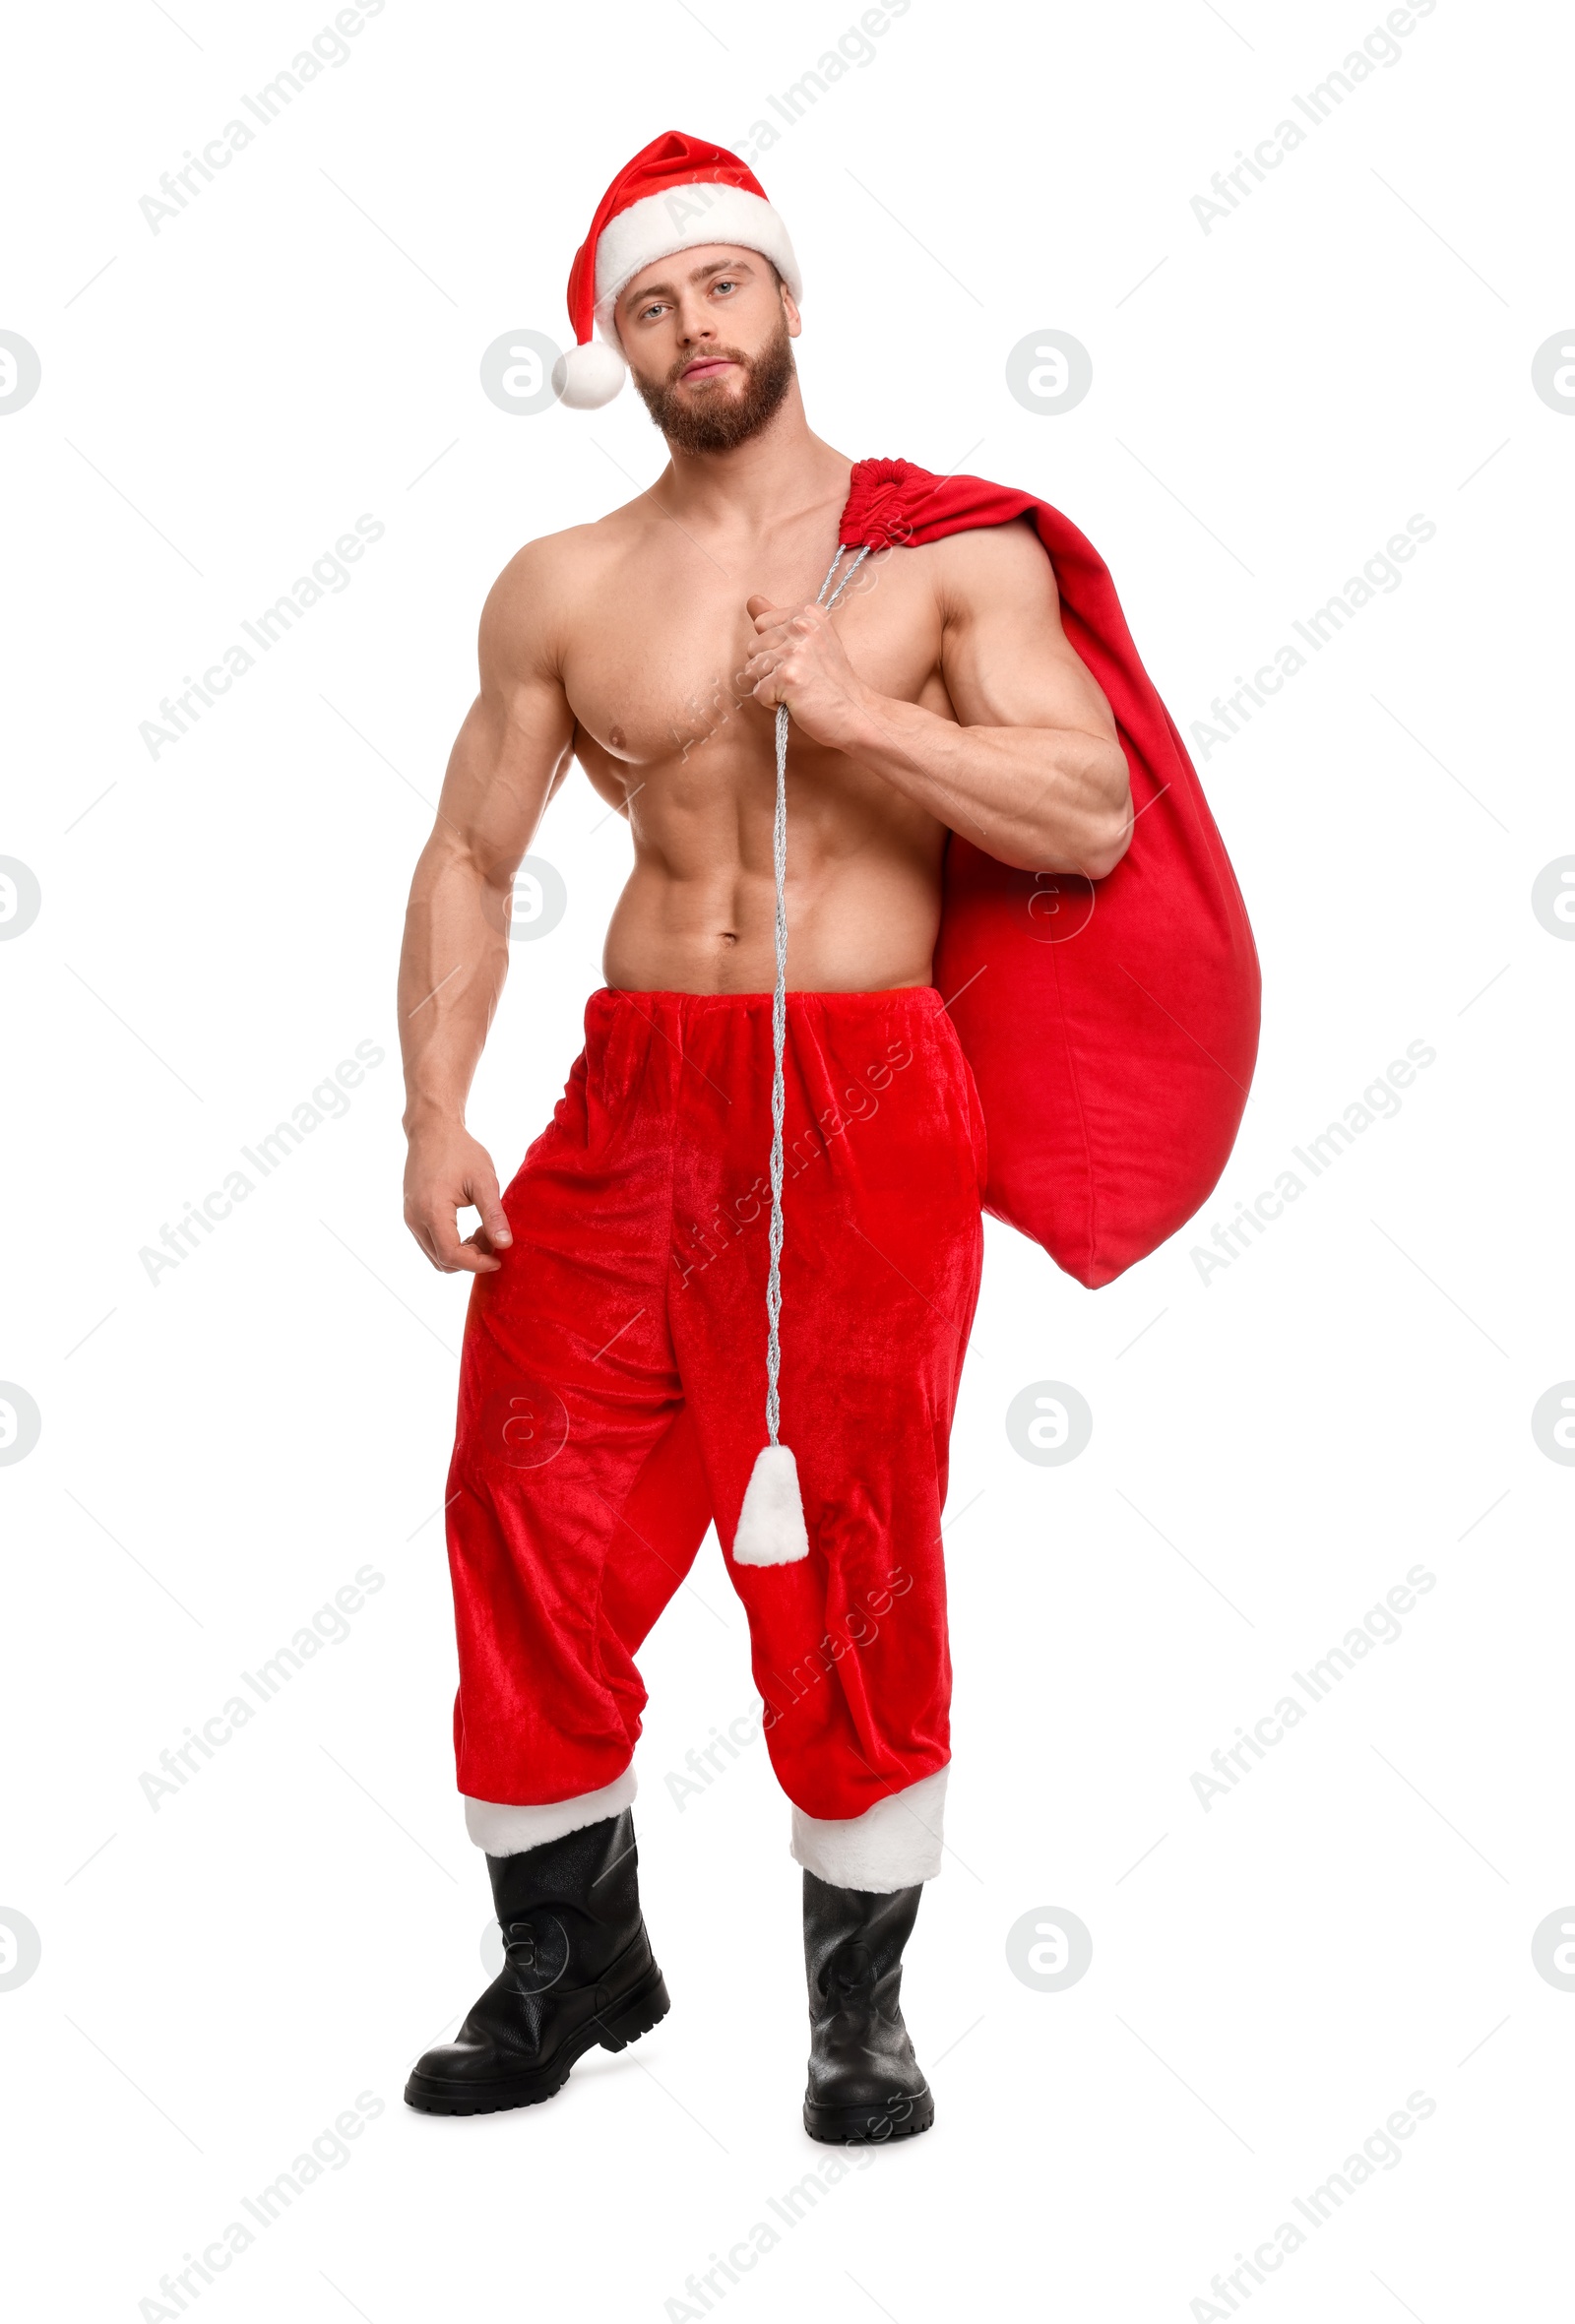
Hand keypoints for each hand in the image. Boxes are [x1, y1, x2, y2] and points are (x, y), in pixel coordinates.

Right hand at [403, 1121, 513, 1273]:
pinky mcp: (412, 1214)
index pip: (452, 1255)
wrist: (433, 1130)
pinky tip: (470, 1226)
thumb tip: (505, 1245)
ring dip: (462, 1253)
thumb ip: (493, 1215)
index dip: (477, 1264)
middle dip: (471, 1258)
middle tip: (493, 1237)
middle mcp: (415, 1219)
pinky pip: (431, 1242)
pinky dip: (452, 1244)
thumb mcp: (483, 1181)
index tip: (499, 1258)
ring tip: (483, 1229)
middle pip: (442, 1261)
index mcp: (431, 1211)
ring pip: (436, 1255)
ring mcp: (411, 1217)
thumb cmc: (460, 1151)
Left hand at [741, 595, 873, 750]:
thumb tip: (751, 600)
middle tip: (801, 677)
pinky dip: (773, 703)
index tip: (800, 659)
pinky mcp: (788, 676)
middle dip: (769, 668)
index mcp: (808, 612)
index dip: (773, 648)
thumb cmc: (831, 681)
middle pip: (753, 647)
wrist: (857, 713)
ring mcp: (795, 650)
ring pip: (752, 669)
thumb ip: (779, 621)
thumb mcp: (810, 641)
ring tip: (798, 689)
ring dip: (770, 686)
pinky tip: (797, 701)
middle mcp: (802, 625)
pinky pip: (758, 692)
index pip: (761, 623)